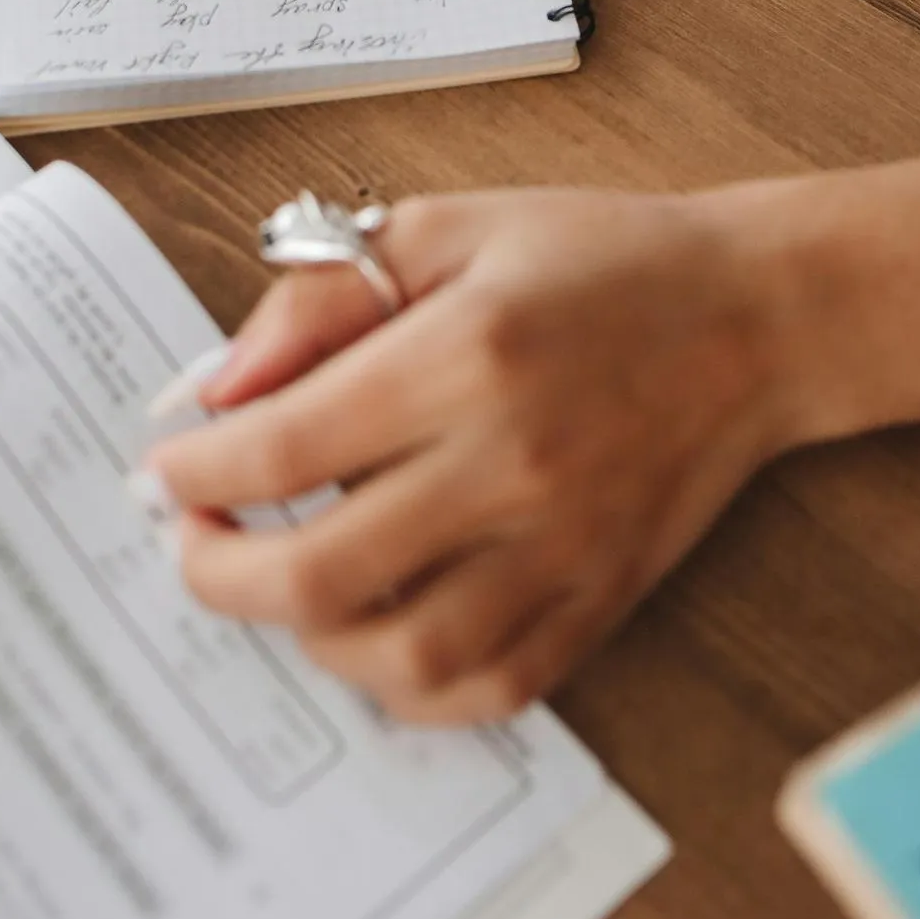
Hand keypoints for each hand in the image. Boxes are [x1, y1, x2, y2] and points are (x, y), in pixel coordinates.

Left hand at [146, 187, 799, 724]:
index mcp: (467, 354)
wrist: (756, 316)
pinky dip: (409, 687)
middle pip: (321, 573)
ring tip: (281, 583)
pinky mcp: (601, 600)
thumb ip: (322, 298)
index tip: (163, 470)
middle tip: (191, 542)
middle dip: (219, 571)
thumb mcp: (447, 228)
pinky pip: (489, 690)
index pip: (286, 445)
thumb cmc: (597, 259)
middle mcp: (512, 463)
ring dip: (306, 638)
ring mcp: (563, 548)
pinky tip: (373, 635)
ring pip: (401, 657)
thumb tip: (220, 389)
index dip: (198, 471)